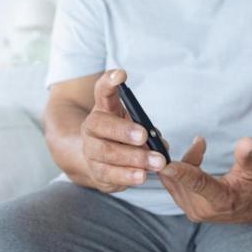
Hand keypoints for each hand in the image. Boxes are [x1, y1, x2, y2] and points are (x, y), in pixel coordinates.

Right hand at [81, 69, 166, 192]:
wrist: (99, 160)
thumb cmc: (122, 137)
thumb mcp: (133, 124)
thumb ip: (147, 129)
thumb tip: (161, 144)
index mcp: (103, 110)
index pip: (102, 91)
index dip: (109, 82)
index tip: (121, 75)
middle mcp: (92, 128)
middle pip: (101, 125)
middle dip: (124, 131)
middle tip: (144, 136)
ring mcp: (91, 150)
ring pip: (107, 153)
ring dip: (133, 158)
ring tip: (156, 162)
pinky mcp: (96, 171)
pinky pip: (110, 175)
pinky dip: (127, 176)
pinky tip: (141, 176)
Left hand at [159, 137, 251, 223]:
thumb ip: (249, 156)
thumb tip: (247, 142)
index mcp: (222, 201)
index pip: (199, 185)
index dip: (182, 173)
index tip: (166, 164)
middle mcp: (203, 210)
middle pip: (183, 178)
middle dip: (189, 157)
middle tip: (200, 142)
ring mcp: (192, 210)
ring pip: (174, 180)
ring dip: (184, 161)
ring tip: (200, 148)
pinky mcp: (185, 206)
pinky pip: (172, 183)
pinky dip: (177, 169)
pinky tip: (192, 159)